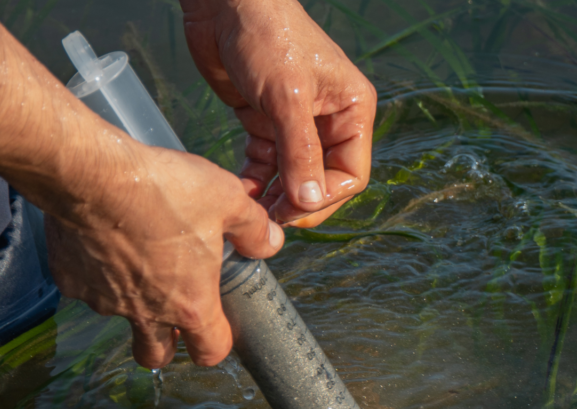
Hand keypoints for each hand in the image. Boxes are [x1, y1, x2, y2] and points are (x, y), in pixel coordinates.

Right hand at [46, 142, 283, 367]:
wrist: (93, 175)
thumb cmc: (164, 190)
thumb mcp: (227, 199)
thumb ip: (253, 228)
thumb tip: (269, 242)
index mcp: (189, 304)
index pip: (210, 352)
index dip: (217, 343)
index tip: (217, 325)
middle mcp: (145, 313)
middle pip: (155, 355)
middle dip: (167, 343)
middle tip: (173, 309)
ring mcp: (105, 301)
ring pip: (120, 316)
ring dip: (131, 299)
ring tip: (138, 256)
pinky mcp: (71, 281)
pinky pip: (86, 286)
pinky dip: (96, 272)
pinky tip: (104, 239)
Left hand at [181, 0, 375, 226]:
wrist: (224, 6)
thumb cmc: (266, 36)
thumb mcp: (287, 97)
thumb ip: (300, 152)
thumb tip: (310, 201)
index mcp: (351, 110)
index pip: (350, 173)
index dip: (324, 198)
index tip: (294, 211)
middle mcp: (328, 119)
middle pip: (322, 180)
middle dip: (299, 201)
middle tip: (271, 220)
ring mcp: (295, 122)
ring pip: (292, 175)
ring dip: (275, 196)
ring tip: (254, 211)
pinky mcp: (265, 122)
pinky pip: (267, 163)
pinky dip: (256, 179)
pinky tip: (241, 189)